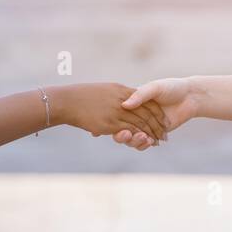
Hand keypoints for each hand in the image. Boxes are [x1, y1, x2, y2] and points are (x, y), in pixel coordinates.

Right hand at [50, 83, 168, 145]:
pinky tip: (143, 142)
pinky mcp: (109, 124)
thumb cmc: (81, 95)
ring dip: (149, 133)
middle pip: (146, 112)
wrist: (66, 100)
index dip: (154, 110)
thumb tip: (126, 102)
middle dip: (157, 124)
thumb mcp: (104, 90)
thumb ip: (118, 95)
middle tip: (165, 134)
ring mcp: (115, 112)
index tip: (163, 119)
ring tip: (155, 141)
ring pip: (139, 124)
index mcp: (121, 90)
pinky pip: (127, 131)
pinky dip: (137, 138)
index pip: (144, 100)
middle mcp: (121, 100)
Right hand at [112, 77, 201, 148]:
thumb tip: (124, 105)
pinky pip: (144, 143)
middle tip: (128, 135)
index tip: (118, 129)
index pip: (117, 116)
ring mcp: (144, 126)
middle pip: (122, 130)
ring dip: (135, 142)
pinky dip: (145, 144)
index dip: (113, 124)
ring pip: (132, 139)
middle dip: (123, 137)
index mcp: (131, 103)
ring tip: (145, 139)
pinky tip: (151, 142)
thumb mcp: (155, 88)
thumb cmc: (171, 87)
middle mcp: (135, 116)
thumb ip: (140, 95)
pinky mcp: (154, 134)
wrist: (190, 97)